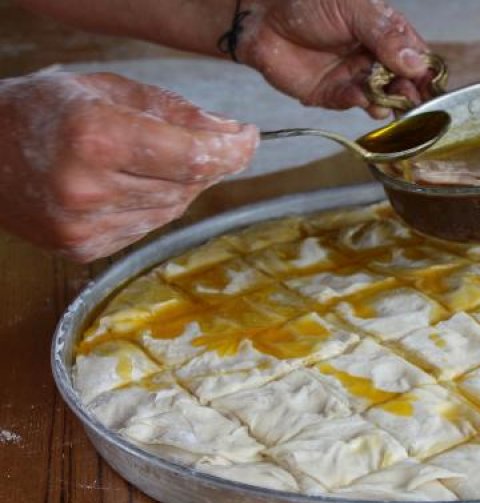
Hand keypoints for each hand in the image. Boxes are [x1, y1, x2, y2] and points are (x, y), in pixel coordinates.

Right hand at [0, 71, 257, 261]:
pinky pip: (147, 228)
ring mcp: (84, 226)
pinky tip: (128, 186)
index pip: (192, 156)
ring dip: (180, 186)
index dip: (231, 150)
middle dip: (207, 164)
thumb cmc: (43, 111)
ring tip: (148, 160)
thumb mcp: (108, 89)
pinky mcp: (83, 248)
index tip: (248, 139)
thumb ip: (175, 111)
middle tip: (207, 143)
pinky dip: (153, 206)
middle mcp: (89, 188)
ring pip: (172, 210)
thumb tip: (231, 133)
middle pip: (188, 186)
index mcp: (96, 137)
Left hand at [238, 0, 431, 117]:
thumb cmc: (307, 3)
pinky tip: (362, 98)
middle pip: (403, 81)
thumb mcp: (353, 8)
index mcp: (385, 32)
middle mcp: (374, 57)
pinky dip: (361, 103)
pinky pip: (354, 102)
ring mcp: (355, 77)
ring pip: (382, 96)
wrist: (262, 18)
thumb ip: (385, 34)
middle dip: (410, 91)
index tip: (433, 85)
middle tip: (412, 98)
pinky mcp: (334, 94)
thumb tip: (415, 61)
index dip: (426, 71)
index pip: (416, 55)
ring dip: (388, 101)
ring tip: (389, 101)